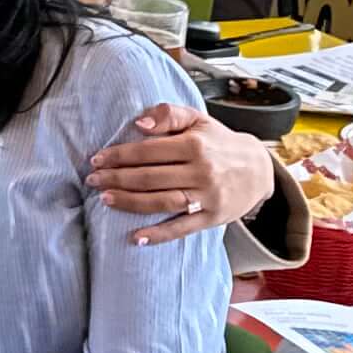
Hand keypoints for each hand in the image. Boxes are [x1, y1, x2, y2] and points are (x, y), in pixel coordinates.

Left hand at [86, 104, 278, 241]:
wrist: (259, 169)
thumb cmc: (219, 141)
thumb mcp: (199, 120)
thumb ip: (169, 115)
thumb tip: (139, 124)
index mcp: (195, 145)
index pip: (148, 151)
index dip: (119, 155)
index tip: (97, 159)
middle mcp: (201, 171)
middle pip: (150, 177)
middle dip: (117, 179)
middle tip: (92, 181)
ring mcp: (207, 197)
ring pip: (162, 202)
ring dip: (131, 203)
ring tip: (105, 200)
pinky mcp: (212, 218)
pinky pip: (182, 228)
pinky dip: (159, 235)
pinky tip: (136, 237)